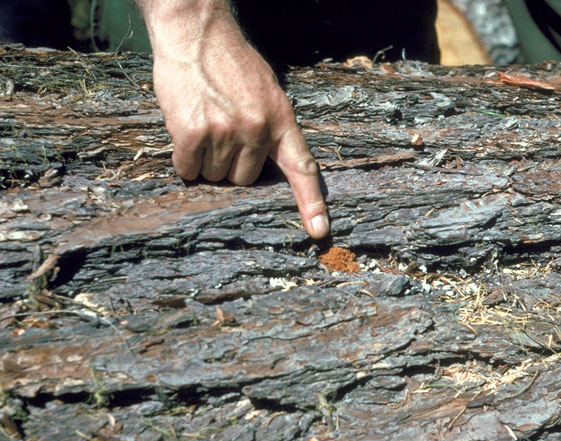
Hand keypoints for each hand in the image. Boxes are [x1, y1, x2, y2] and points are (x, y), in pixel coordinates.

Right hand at [138, 1, 328, 237]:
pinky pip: (188, 169)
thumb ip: (271, 127)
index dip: (311, 203)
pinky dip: (183, 159)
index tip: (319, 231)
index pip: (302, 168)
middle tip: (220, 132)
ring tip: (203, 123)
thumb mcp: (266, 92)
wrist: (197, 32)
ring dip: (204, 159)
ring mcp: (226, 131)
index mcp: (281, 120)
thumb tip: (266, 163)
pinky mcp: (193, 132)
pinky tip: (185, 130)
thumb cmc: (231, 63)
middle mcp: (257, 129)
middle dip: (229, 165)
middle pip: (243, 179)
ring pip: (214, 175)